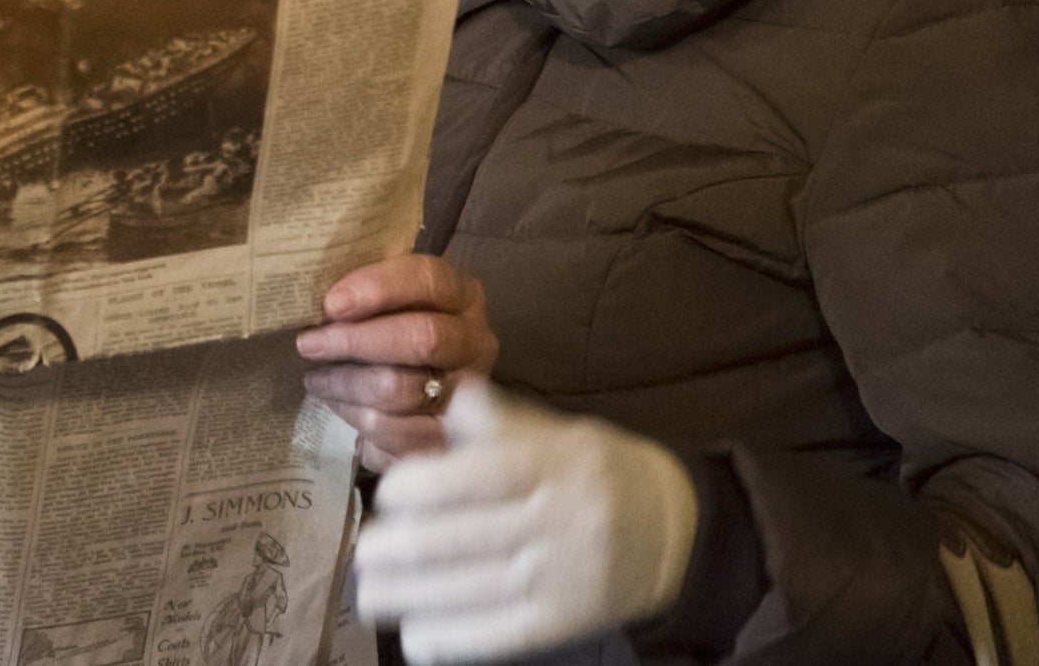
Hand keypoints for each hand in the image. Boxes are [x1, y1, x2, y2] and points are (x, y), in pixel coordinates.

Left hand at [295, 254, 497, 468]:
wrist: (414, 398)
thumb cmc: (389, 335)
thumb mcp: (384, 302)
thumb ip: (363, 289)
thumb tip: (319, 290)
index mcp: (462, 297)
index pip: (429, 279)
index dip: (379, 287)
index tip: (332, 303)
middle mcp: (475, 343)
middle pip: (422, 337)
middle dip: (355, 340)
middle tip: (309, 344)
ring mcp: (467, 395)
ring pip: (400, 388)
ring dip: (346, 383)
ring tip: (316, 379)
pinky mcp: (447, 439)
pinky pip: (396, 432)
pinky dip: (357, 418)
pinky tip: (339, 405)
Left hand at [355, 379, 697, 662]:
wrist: (675, 531)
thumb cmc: (598, 472)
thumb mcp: (558, 431)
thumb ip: (498, 419)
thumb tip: (446, 399)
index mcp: (548, 465)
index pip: (461, 481)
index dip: (408, 491)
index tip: (386, 495)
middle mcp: (551, 521)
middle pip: (449, 541)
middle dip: (391, 550)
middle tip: (363, 552)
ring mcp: (557, 577)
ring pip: (462, 592)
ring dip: (403, 597)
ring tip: (369, 594)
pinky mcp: (562, 621)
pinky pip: (494, 636)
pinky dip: (446, 638)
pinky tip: (412, 634)